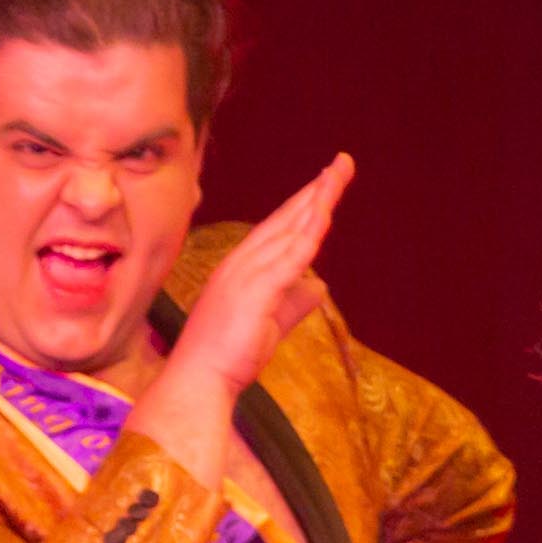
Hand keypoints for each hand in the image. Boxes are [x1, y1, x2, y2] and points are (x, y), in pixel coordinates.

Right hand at [128, 156, 350, 483]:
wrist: (198, 379)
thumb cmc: (227, 356)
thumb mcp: (271, 324)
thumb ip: (295, 302)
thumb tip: (320, 285)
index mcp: (243, 268)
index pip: (280, 228)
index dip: (305, 204)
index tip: (327, 183)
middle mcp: (242, 262)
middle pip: (286, 218)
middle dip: (316, 189)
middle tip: (343, 163)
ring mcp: (246, 274)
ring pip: (289, 230)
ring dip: (316, 202)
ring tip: (338, 175)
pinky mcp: (255, 291)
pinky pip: (288, 257)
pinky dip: (307, 234)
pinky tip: (325, 213)